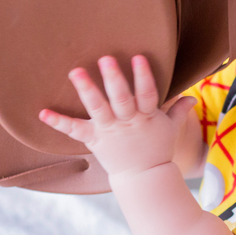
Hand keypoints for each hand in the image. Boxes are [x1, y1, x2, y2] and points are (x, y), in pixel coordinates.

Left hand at [39, 55, 195, 179]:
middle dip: (114, 80)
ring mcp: (109, 131)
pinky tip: (42, 112)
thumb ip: (178, 111)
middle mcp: (127, 122)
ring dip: (86, 90)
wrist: (143, 177)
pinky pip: (74, 131)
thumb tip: (192, 97)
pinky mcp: (94, 139)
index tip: (139, 57)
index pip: (148, 94)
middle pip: (122, 99)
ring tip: (75, 71)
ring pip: (98, 109)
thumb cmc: (156, 148)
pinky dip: (58, 122)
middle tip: (105, 59)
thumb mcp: (170, 129)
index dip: (144, 77)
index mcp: (147, 116)